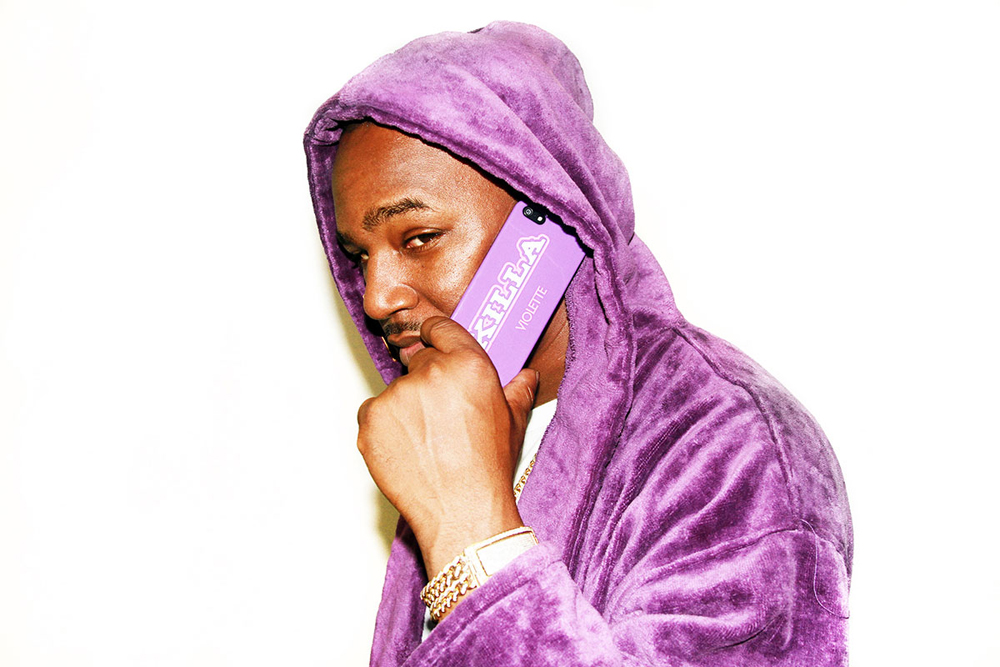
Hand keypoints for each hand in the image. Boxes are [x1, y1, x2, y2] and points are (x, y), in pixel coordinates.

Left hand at [356, 316, 538, 575]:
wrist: (462, 513)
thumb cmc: (487, 470)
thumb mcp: (514, 423)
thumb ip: (517, 391)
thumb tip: (525, 377)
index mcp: (468, 364)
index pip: (440, 328)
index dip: (436, 335)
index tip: (432, 341)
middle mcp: (430, 372)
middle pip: (419, 363)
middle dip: (427, 384)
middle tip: (440, 418)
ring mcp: (396, 395)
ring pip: (395, 392)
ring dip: (405, 410)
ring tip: (427, 443)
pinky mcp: (370, 419)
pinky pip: (373, 415)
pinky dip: (384, 429)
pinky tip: (407, 451)